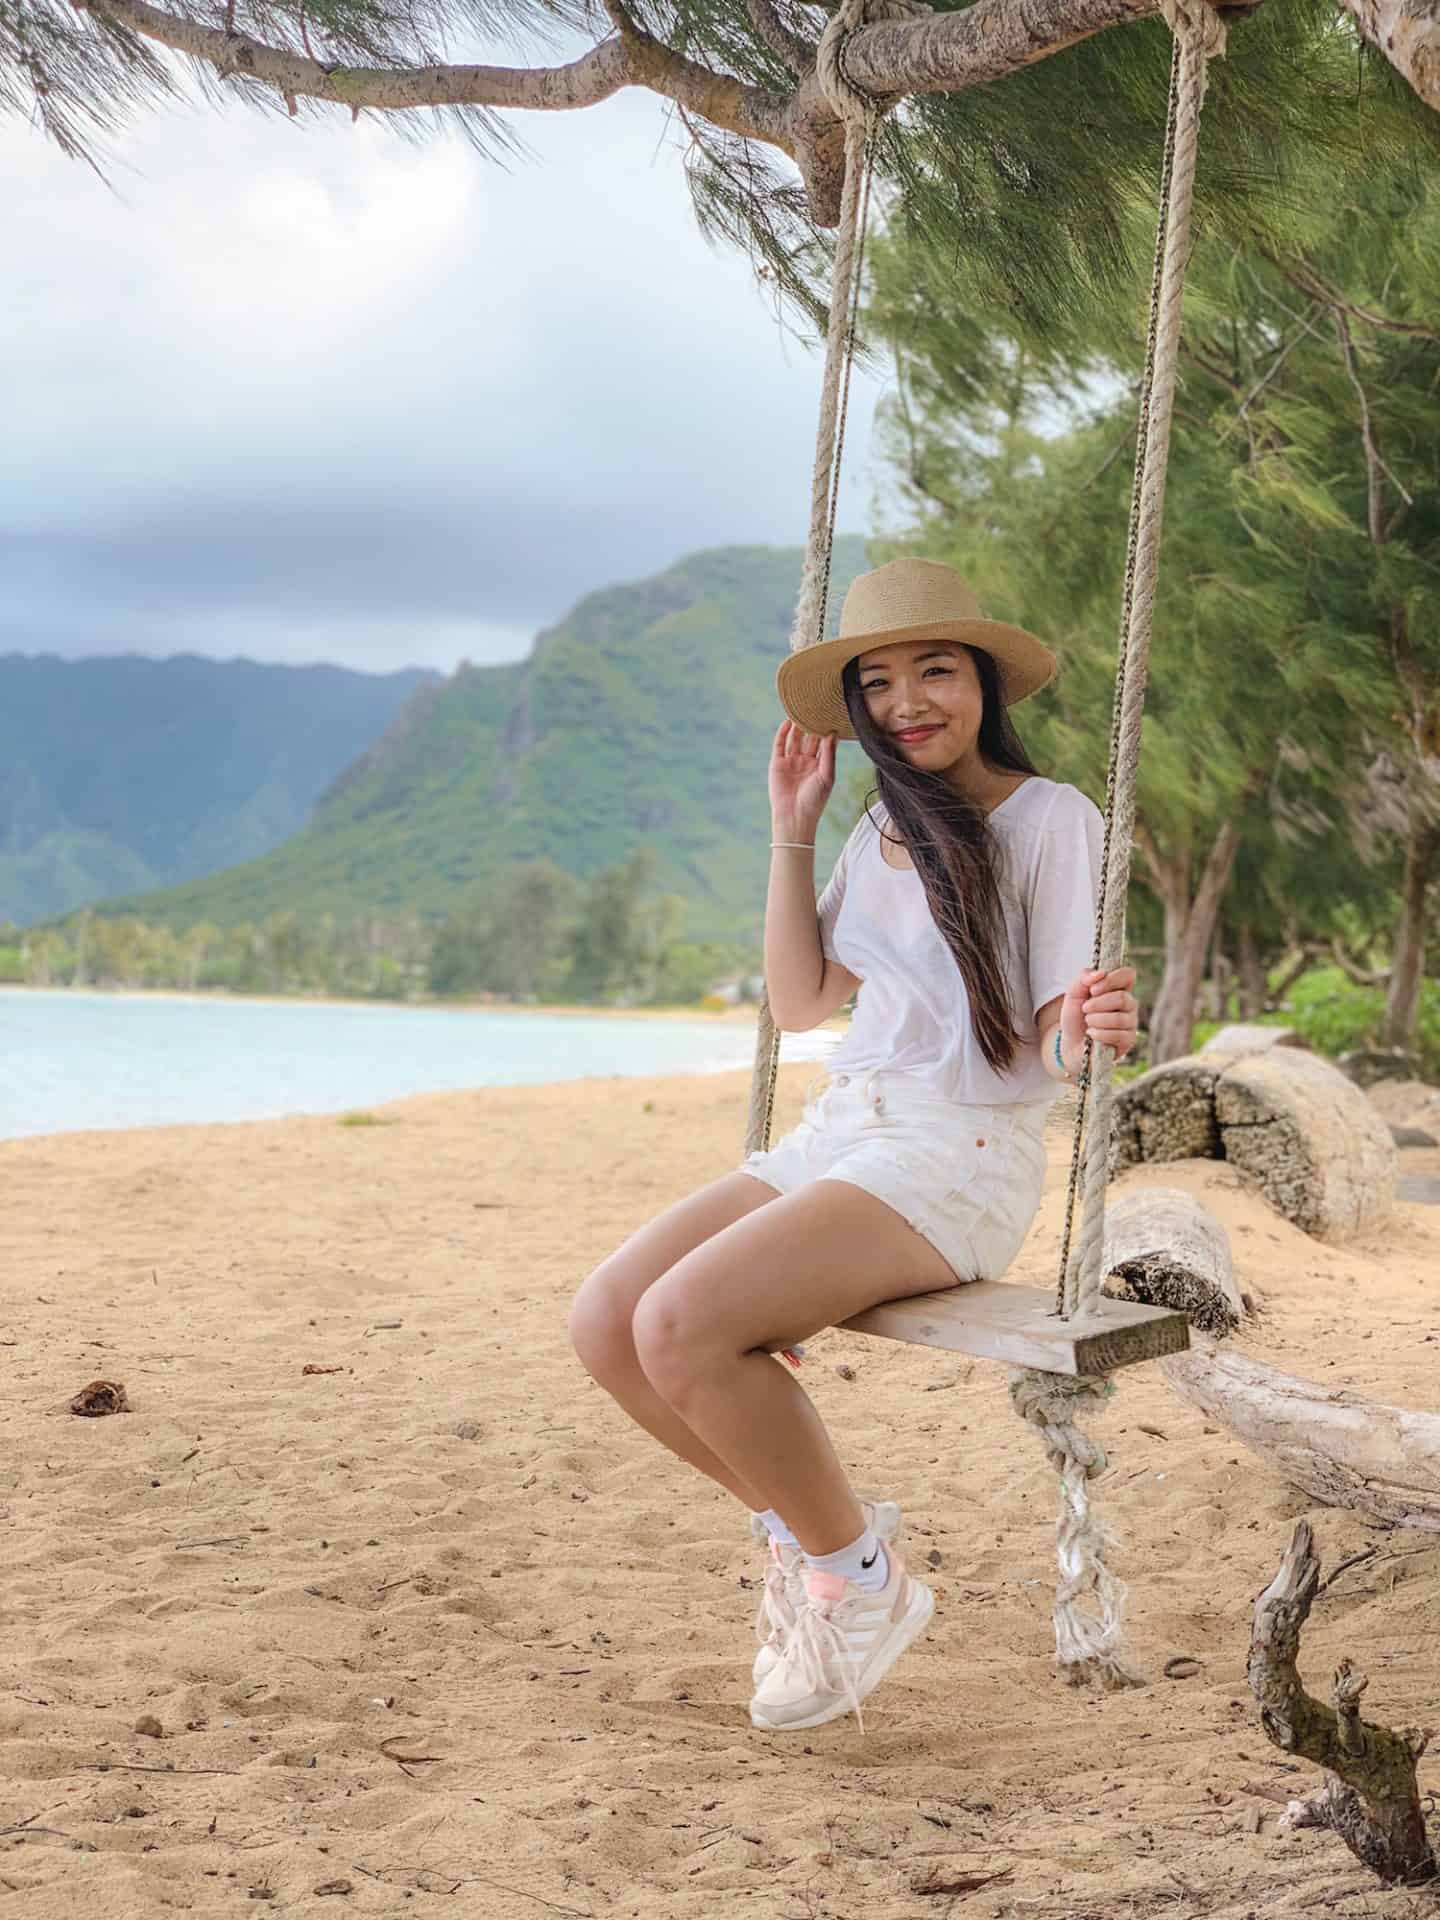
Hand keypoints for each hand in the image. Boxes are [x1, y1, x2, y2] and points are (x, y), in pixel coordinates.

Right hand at [769, 720, 835, 840]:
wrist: (795, 816)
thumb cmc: (815, 800)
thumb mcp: (827, 775)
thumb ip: (829, 754)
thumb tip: (832, 734)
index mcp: (819, 765)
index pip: (823, 743)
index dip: (825, 730)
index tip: (831, 714)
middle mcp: (805, 762)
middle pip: (808, 738)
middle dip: (811, 724)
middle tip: (816, 707)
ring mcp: (790, 762)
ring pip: (794, 739)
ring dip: (797, 726)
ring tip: (801, 710)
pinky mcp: (777, 764)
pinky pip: (779, 745)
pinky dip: (782, 733)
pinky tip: (788, 722)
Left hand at [1059, 965, 1138, 1069]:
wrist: (1071, 1043)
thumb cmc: (1076, 1017)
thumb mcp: (1073, 993)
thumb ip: (1083, 977)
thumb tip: (1101, 973)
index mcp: (1118, 988)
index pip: (1129, 974)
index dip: (1112, 979)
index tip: (1093, 989)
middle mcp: (1129, 1004)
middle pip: (1122, 998)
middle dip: (1097, 1004)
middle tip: (1085, 1009)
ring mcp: (1131, 1022)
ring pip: (1119, 1018)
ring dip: (1096, 1020)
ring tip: (1088, 1022)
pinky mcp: (1128, 1040)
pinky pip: (1118, 1035)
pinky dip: (1099, 1034)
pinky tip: (1092, 1034)